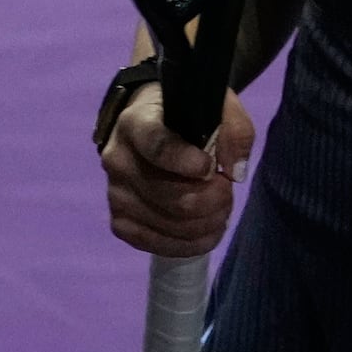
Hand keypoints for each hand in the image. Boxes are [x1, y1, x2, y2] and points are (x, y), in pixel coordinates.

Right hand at [99, 83, 254, 257]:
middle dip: (214, 198)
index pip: (157, 147)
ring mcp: (115, 194)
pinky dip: (191, 244)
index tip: (212, 167)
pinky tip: (208, 231)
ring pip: (171, 224)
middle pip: (172, 197)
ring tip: (221, 207)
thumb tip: (235, 172)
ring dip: (208, 222)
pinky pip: (157, 245)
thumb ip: (235, 129)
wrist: (148, 127)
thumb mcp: (217, 106)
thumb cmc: (186, 115)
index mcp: (136, 122)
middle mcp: (118, 159)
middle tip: (227, 188)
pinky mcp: (119, 221)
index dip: (187, 162)